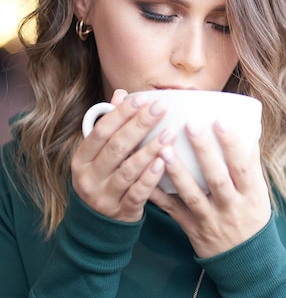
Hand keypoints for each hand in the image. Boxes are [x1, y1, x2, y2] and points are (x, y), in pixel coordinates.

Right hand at [71, 89, 175, 221]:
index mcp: (81, 159)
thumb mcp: (100, 154)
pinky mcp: (121, 212)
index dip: (122, 113)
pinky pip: (138, 192)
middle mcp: (88, 178)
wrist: (98, 225)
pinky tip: (164, 162)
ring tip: (170, 133)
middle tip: (161, 108)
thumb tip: (120, 94)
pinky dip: (151, 177)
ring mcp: (104, 197)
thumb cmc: (104, 178)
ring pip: (128, 169)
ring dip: (150, 149)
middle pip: (116, 147)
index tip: (143, 98)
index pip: (101, 131)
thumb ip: (110, 125)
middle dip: (140, 125)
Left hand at [149, 120, 270, 257]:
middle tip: (190, 125)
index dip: (232, 144)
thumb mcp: (259, 191)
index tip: (221, 121)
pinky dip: (159, 195)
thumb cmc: (252, 215)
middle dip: (204, 152)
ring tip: (164, 148)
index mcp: (251, 194)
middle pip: (217, 178)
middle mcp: (231, 206)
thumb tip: (250, 128)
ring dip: (177, 172)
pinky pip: (173, 210)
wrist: (246, 259)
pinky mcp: (192, 228)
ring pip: (192, 195)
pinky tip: (146, 177)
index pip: (243, 166)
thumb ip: (251, 162)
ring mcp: (210, 219)